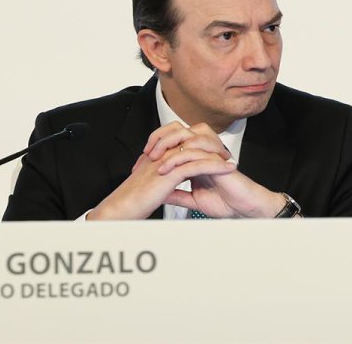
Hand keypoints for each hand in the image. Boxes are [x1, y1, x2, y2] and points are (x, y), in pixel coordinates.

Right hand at [87, 144, 236, 220]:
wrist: (120, 210)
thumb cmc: (132, 202)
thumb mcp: (152, 189)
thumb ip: (163, 185)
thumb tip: (172, 190)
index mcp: (158, 157)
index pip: (182, 143)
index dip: (200, 148)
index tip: (215, 155)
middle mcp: (162, 155)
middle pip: (191, 140)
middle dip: (210, 146)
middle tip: (225, 155)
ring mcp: (166, 162)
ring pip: (196, 151)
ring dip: (217, 154)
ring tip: (231, 161)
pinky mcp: (170, 173)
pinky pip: (197, 165)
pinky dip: (215, 165)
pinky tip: (227, 169)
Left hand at [143, 122, 287, 218]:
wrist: (244, 209)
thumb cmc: (225, 202)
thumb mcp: (193, 199)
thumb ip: (177, 194)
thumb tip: (159, 194)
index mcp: (196, 156)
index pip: (173, 141)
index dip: (155, 147)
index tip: (139, 164)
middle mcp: (203, 151)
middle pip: (179, 130)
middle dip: (159, 138)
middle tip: (146, 154)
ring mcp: (211, 154)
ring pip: (188, 137)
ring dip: (168, 146)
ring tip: (154, 160)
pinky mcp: (217, 161)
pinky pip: (196, 154)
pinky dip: (179, 160)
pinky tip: (167, 170)